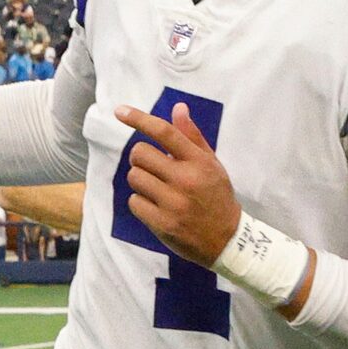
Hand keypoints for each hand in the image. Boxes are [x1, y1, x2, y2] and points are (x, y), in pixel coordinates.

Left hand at [115, 102, 239, 266]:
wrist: (227, 240)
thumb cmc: (217, 197)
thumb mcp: (212, 164)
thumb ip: (193, 137)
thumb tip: (178, 108)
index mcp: (199, 162)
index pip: (164, 132)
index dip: (139, 119)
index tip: (120, 111)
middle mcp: (185, 179)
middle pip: (140, 153)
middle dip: (140, 158)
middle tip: (151, 167)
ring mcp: (173, 203)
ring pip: (134, 177)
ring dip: (140, 180)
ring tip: (156, 188)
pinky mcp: (162, 223)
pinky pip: (134, 202)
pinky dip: (140, 202)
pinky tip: (155, 206)